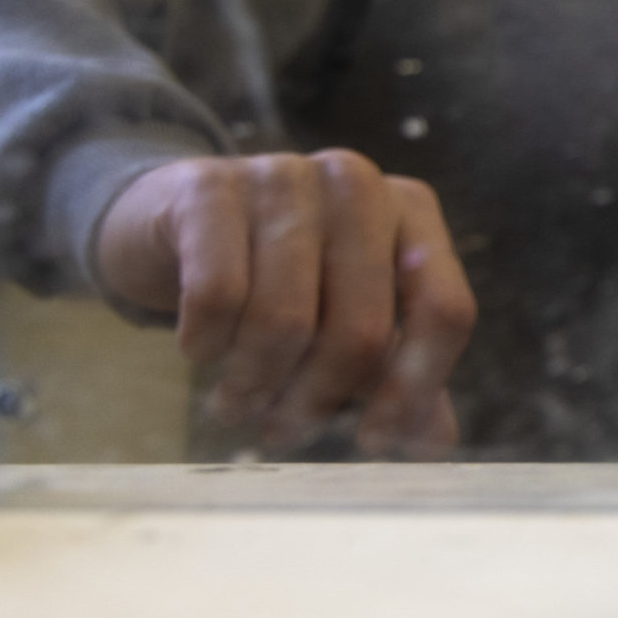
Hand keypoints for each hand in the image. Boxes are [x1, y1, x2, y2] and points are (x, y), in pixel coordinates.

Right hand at [94, 150, 476, 458]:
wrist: (174, 219)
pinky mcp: (208, 186)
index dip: (414, 389)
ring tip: (235, 402)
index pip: (444, 310)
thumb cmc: (278, 275)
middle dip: (318, 399)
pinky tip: (199, 349)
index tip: (373, 440)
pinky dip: (206, 341)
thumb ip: (396, 371)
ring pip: (285, 320)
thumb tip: (434, 442)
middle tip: (281, 430)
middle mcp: (357, 183)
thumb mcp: (345, 318)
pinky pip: (216, 294)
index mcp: (411, 211)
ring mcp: (283, 176)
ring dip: (253, 383)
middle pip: (364, 329)